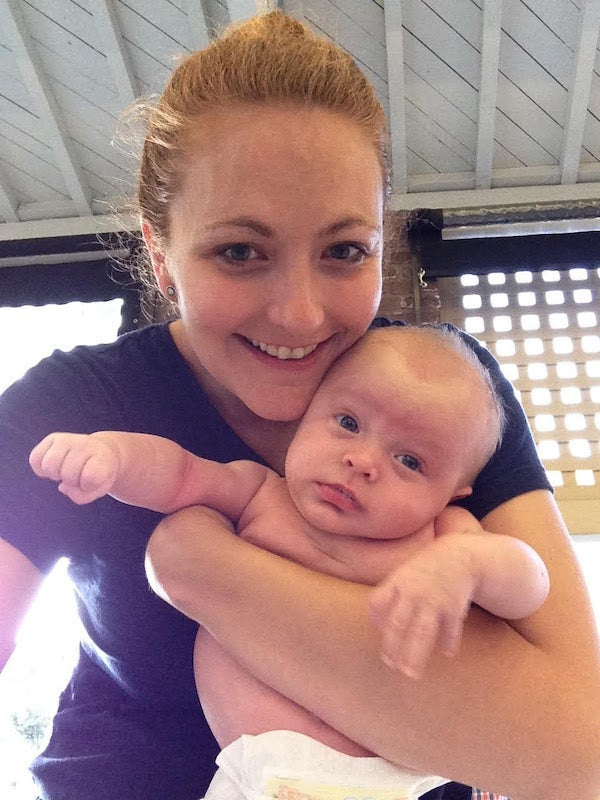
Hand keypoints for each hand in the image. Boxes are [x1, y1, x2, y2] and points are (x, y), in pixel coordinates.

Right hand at [29, 432, 119, 504]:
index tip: (92, 481)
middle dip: (71, 480)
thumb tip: (62, 486)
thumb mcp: (98, 489)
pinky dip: (40, 468)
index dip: (88, 486)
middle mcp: (85, 444)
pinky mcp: (53, 438)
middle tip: (77, 475)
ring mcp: (68, 439)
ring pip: (49, 465)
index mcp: (101, 457)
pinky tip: (52, 467)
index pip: (90, 477)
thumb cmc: (99, 473)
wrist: (102, 451)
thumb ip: (81, 495)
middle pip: (67, 473)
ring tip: (63, 471)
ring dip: (55, 474)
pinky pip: (35, 458)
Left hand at [368, 538, 476, 678]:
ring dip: (415, 655)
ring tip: (411, 674)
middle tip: (390, 666)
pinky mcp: (454, 606)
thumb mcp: (404, 572)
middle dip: (393, 646)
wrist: (458, 555)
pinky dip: (449, 642)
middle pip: (398, 623)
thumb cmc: (426, 569)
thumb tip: (375, 622)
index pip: (377, 602)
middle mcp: (414, 592)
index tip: (380, 634)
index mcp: (398, 582)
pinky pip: (451, 629)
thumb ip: (390, 593)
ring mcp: (435, 600)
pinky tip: (447, 653)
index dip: (376, 620)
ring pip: (423, 632)